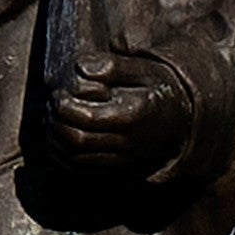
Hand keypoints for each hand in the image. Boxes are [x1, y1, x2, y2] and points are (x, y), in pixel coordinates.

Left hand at [30, 53, 193, 182]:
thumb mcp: (143, 69)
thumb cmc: (158, 88)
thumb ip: (112, 66)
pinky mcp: (115, 168)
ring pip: (75, 157)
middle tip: (52, 104)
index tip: (58, 92)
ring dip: (56, 139)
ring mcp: (121, 158)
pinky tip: (57, 137)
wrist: (182, 120)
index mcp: (133, 114)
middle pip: (78, 140)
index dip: (64, 106)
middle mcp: (127, 141)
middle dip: (56, 122)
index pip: (86, 117)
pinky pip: (80, 167)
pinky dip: (61, 155)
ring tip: (52, 118)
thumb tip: (79, 67)